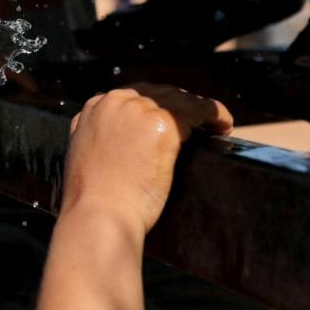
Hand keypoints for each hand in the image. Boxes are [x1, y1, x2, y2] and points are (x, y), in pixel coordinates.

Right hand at [62, 83, 232, 232]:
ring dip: (201, 111)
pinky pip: (200, 111)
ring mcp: (140, 111)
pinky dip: (216, 117)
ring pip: (181, 100)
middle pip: (160, 94)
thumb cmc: (94, 198)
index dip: (156, 105)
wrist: (100, 214)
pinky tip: (224, 126)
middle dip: (181, 106)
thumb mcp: (84, 153)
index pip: (135, 95)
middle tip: (199, 123)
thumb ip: (100, 134)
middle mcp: (117, 101)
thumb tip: (126, 134)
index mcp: (96, 107)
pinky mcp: (163, 124)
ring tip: (216, 124)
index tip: (171, 117)